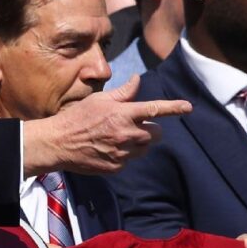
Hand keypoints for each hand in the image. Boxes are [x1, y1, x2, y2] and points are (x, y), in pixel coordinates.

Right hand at [21, 75, 191, 175]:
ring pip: (145, 148)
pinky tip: (107, 148)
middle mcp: (126, 134)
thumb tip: (137, 80)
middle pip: (156, 133)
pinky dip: (124, 154)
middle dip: (149, 128)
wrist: (58, 143)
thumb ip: (122, 93)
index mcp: (123, 114)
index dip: (174, 107)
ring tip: (117, 137)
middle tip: (133, 124)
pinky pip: (130, 159)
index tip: (188, 107)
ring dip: (138, 142)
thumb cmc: (76, 117)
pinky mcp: (117, 167)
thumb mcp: (98, 100)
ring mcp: (123, 153)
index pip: (155, 109)